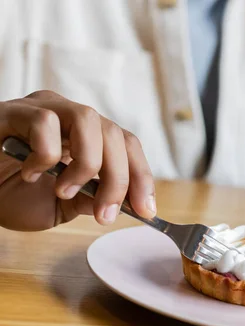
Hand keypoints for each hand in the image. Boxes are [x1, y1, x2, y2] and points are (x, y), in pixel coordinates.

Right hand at [0, 90, 156, 230]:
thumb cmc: (9, 194)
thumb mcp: (60, 206)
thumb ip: (91, 200)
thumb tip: (127, 203)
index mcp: (86, 137)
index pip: (128, 146)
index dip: (142, 177)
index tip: (148, 211)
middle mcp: (69, 117)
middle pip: (116, 134)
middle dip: (119, 179)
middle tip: (106, 214)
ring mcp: (42, 110)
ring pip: (88, 119)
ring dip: (87, 164)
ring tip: (65, 190)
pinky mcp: (13, 112)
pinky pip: (44, 122)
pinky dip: (45, 155)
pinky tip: (31, 173)